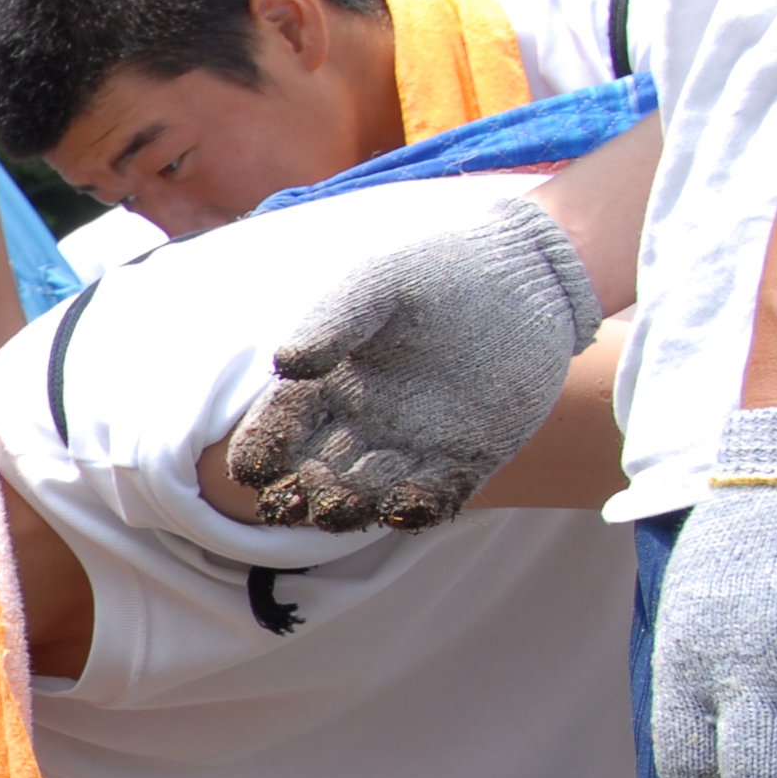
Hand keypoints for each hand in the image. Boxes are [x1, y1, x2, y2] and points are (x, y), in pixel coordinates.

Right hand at [228, 196, 600, 530]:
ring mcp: (414, 447)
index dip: (262, 450)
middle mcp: (363, 425)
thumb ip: (334, 321)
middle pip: (317, 472)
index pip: (280, 428)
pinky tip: (407, 507)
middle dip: (304, 490)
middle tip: (304, 494)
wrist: (524, 274)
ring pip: (370, 494)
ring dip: (353, 507)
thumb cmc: (438, 269)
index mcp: (328, 385)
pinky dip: (418, 508)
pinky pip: (435, 497)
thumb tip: (287, 365)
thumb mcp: (380, 284)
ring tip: (344, 506)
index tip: (253, 469)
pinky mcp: (466, 460)